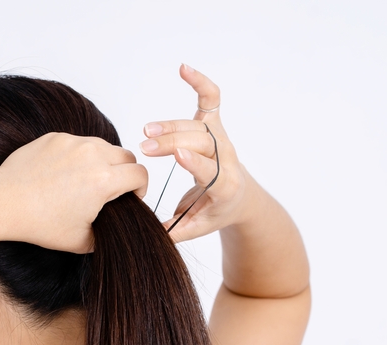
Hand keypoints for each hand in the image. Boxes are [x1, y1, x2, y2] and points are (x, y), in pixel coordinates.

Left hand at [0, 132, 147, 252]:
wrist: (4, 203)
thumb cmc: (39, 222)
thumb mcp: (81, 241)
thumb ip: (107, 232)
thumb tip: (116, 226)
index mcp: (104, 181)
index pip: (140, 174)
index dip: (141, 188)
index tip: (133, 196)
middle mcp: (92, 155)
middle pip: (126, 155)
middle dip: (126, 172)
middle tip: (114, 188)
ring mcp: (73, 142)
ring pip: (103, 145)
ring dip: (104, 161)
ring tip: (88, 181)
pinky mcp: (56, 137)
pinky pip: (78, 142)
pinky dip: (79, 155)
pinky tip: (65, 174)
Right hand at [140, 65, 250, 242]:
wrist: (241, 198)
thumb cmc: (217, 212)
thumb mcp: (198, 227)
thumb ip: (177, 231)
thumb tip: (153, 234)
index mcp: (225, 186)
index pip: (211, 170)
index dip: (195, 161)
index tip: (178, 154)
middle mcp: (227, 158)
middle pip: (200, 143)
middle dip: (172, 143)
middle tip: (145, 147)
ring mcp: (221, 139)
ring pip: (197, 125)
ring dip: (171, 125)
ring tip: (148, 130)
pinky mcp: (215, 125)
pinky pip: (210, 99)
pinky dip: (199, 82)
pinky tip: (184, 68)